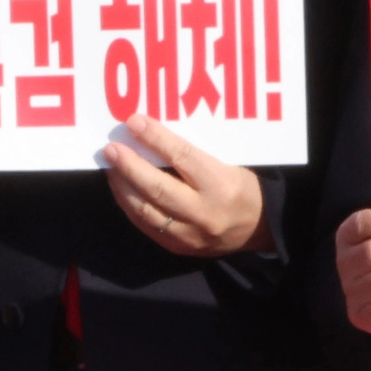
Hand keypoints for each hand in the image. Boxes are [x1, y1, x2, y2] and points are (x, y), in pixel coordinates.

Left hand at [103, 117, 262, 257]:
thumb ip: (191, 155)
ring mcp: (190, 235)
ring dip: (123, 187)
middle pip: (159, 188)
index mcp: (222, 185)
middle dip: (130, 166)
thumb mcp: (226, 164)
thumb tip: (151, 135)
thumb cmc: (241, 187)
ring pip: (146, 211)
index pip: (183, 157)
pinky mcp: (179, 248)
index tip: (134, 122)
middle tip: (111, 149)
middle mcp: (205, 213)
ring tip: (110, 168)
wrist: (259, 229)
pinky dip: (130, 205)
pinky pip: (147, 226)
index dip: (155, 139)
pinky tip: (121, 189)